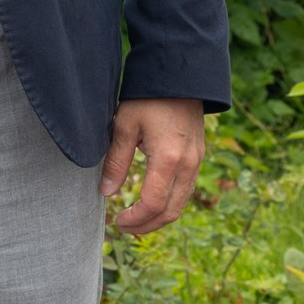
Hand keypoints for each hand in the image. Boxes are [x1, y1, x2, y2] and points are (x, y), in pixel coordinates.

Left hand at [100, 97, 204, 235]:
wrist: (179, 75)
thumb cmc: (148, 96)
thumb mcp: (124, 124)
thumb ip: (116, 160)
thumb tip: (106, 192)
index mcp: (168, 159)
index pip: (154, 204)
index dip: (135, 218)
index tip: (117, 221)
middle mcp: (188, 165)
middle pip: (171, 211)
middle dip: (147, 225)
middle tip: (124, 227)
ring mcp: (197, 162)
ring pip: (181, 203)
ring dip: (160, 217)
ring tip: (136, 219)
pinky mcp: (198, 157)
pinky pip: (186, 190)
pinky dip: (170, 203)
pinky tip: (153, 201)